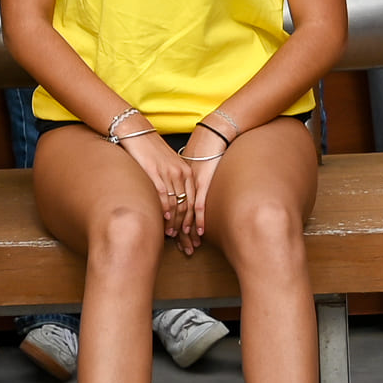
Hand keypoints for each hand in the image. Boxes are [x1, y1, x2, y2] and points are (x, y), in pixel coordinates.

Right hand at [122, 129, 195, 245]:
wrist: (136, 131)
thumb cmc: (150, 150)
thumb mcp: (168, 165)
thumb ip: (173, 181)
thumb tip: (172, 203)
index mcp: (186, 172)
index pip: (194, 201)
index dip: (195, 221)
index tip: (195, 236)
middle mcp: (180, 172)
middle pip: (187, 205)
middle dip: (188, 227)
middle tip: (188, 243)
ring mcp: (168, 172)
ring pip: (176, 203)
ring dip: (175, 222)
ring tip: (173, 236)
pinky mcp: (155, 171)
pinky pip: (163, 193)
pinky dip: (164, 208)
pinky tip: (164, 219)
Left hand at [175, 132, 228, 251]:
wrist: (212, 132)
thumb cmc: (202, 146)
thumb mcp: (189, 162)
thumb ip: (186, 177)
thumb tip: (184, 189)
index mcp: (175, 179)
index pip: (170, 206)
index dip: (171, 223)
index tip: (172, 239)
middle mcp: (181, 183)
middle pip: (176, 213)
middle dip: (179, 233)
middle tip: (180, 249)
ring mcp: (191, 183)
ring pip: (185, 212)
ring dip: (187, 231)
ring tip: (189, 246)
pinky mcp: (201, 181)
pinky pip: (197, 203)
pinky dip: (196, 219)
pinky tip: (197, 231)